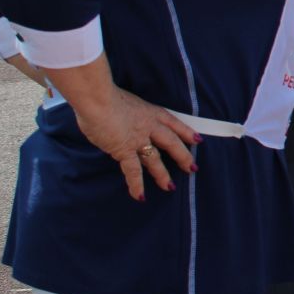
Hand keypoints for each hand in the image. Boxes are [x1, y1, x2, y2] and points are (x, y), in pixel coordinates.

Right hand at [69, 85, 199, 201]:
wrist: (96, 98)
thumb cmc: (103, 96)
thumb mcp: (123, 102)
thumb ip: (126, 115)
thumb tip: (119, 123)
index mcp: (149, 111)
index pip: (173, 122)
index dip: (185, 132)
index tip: (196, 140)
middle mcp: (148, 125)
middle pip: (171, 142)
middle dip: (182, 156)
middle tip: (192, 168)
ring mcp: (138, 139)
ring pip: (155, 159)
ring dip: (162, 174)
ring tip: (170, 187)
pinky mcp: (124, 150)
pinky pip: (133, 171)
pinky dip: (136, 184)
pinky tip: (140, 196)